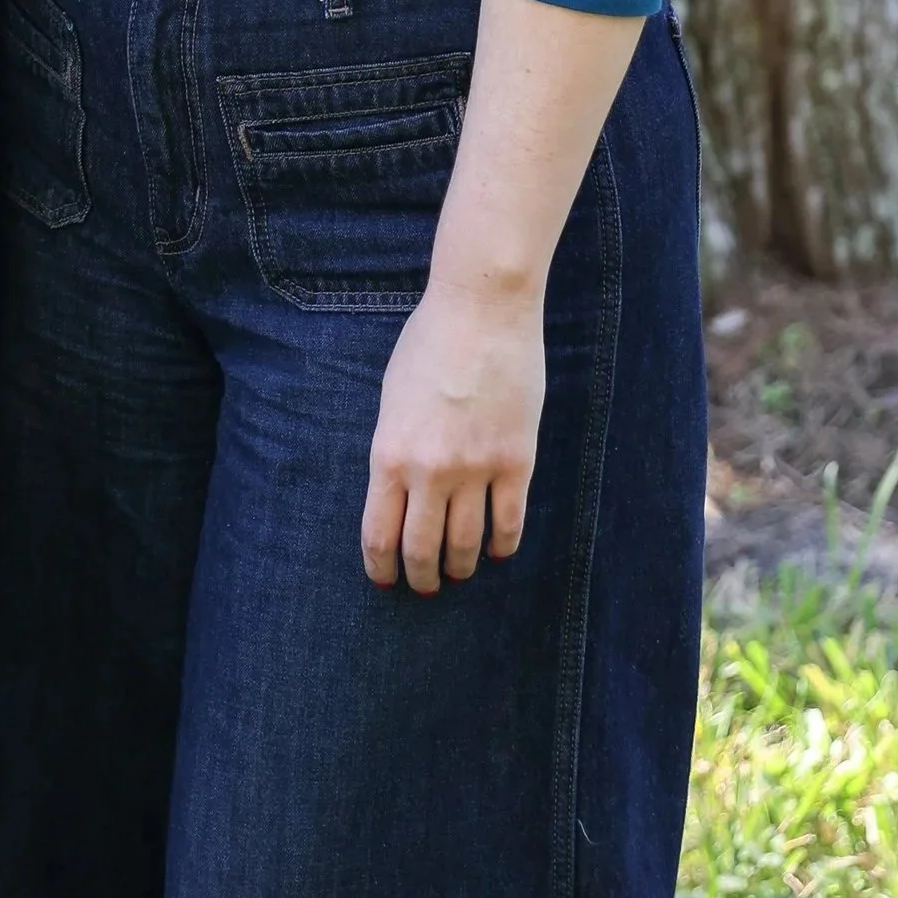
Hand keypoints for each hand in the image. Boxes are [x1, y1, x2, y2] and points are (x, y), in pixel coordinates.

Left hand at [359, 268, 545, 593]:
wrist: (482, 310)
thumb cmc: (429, 344)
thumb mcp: (392, 398)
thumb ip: (395, 448)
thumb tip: (399, 492)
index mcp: (389, 453)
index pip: (380, 533)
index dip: (382, 565)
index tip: (386, 581)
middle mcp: (429, 471)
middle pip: (422, 549)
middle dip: (421, 576)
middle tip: (425, 586)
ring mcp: (476, 470)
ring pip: (466, 545)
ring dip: (460, 567)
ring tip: (458, 573)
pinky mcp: (517, 463)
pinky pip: (509, 523)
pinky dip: (501, 545)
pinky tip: (496, 551)